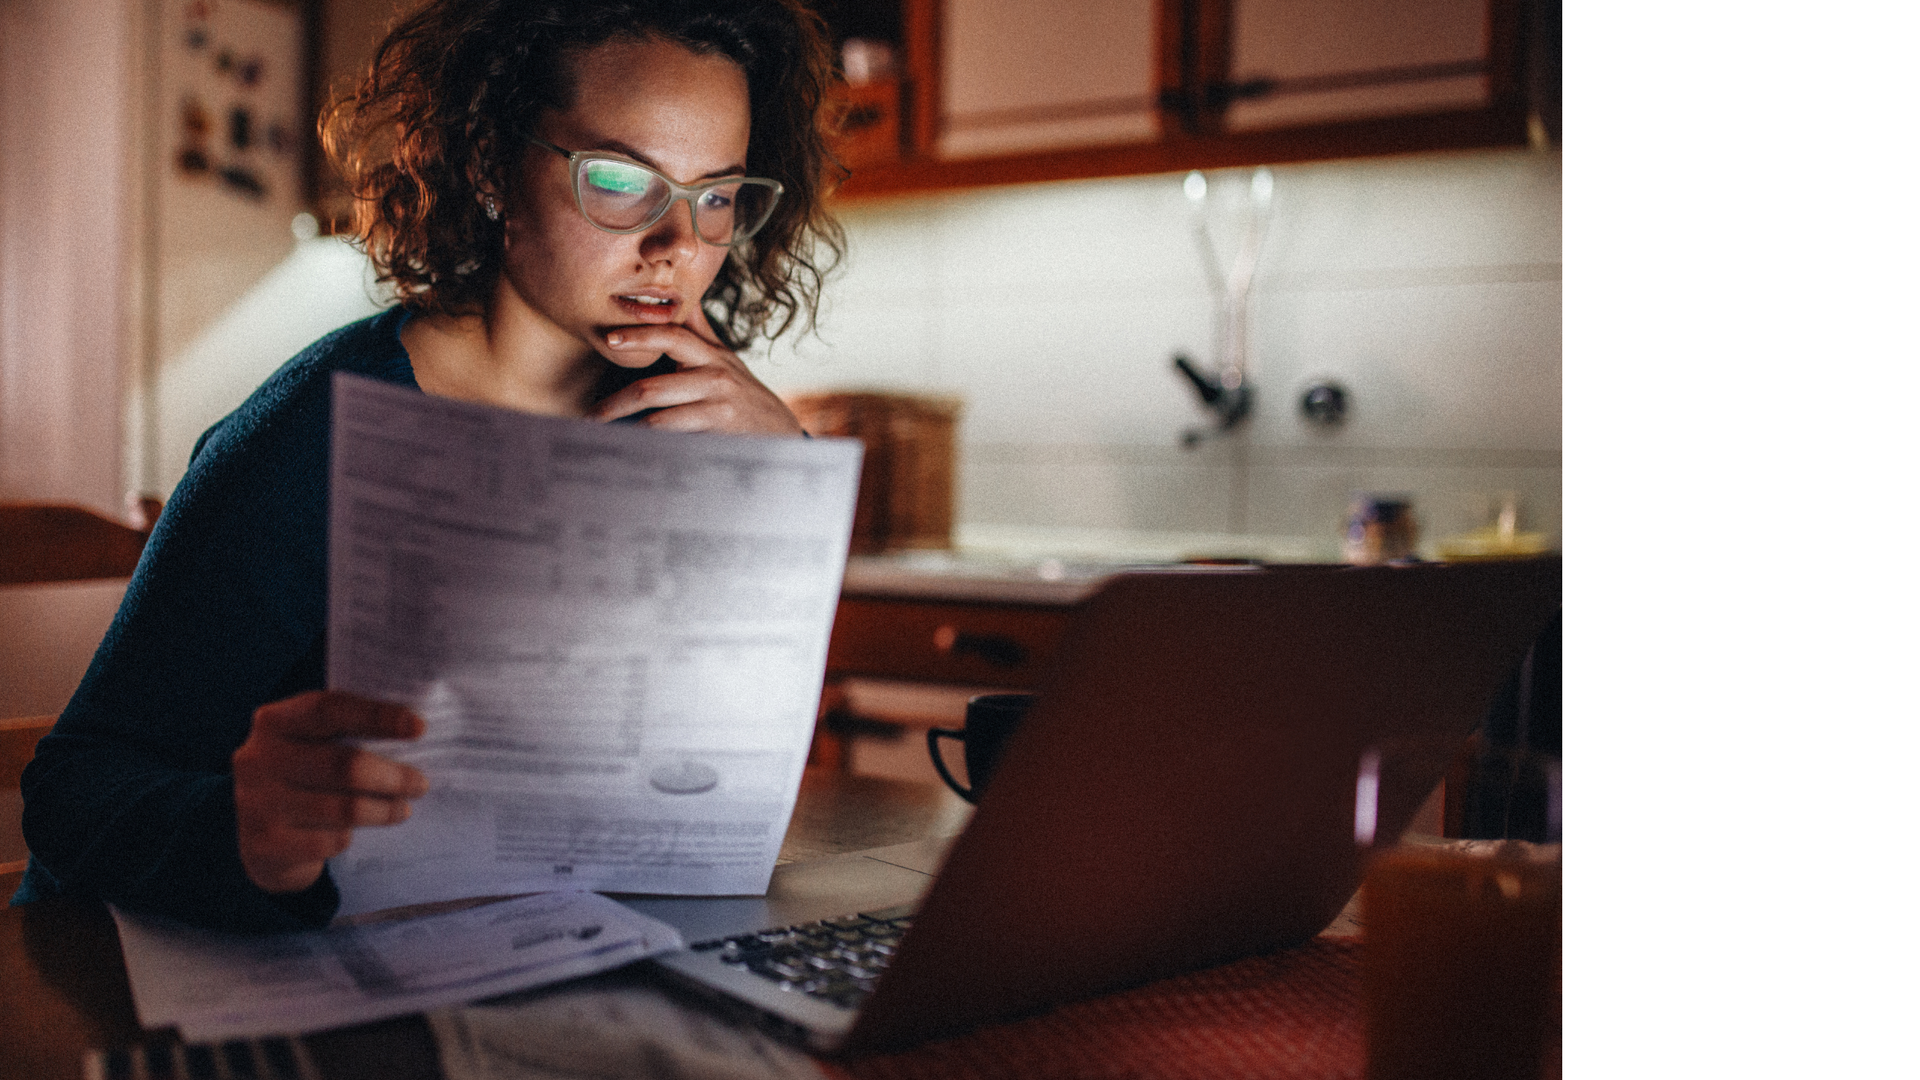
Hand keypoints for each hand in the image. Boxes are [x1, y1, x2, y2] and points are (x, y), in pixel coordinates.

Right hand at [232, 690, 427, 894]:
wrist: (256, 837)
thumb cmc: (302, 778)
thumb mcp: (311, 745)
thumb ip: (347, 733)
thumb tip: (415, 732)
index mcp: (274, 722)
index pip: (328, 709)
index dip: (376, 716)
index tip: (419, 727)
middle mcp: (258, 758)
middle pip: (343, 765)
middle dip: (393, 776)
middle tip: (420, 784)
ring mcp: (257, 803)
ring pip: (343, 808)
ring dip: (383, 810)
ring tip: (403, 809)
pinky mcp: (266, 844)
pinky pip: (329, 841)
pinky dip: (351, 836)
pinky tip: (357, 832)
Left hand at [593, 309, 803, 435]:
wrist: (782, 432)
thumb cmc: (745, 395)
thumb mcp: (726, 360)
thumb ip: (700, 332)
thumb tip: (681, 298)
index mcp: (711, 355)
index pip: (671, 337)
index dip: (639, 336)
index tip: (610, 339)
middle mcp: (715, 378)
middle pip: (653, 387)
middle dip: (614, 403)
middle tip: (591, 414)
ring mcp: (718, 407)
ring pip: (659, 418)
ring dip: (626, 428)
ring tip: (604, 436)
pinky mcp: (719, 434)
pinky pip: (674, 440)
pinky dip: (649, 444)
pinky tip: (633, 449)